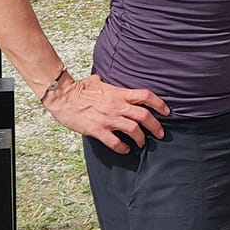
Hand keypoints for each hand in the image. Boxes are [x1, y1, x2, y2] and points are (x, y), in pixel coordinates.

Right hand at [43, 73, 168, 151]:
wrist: (63, 97)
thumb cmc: (78, 89)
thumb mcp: (96, 81)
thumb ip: (104, 82)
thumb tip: (102, 80)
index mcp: (119, 93)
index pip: (146, 96)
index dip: (159, 104)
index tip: (166, 111)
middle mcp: (117, 106)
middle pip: (144, 115)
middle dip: (155, 126)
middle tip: (160, 133)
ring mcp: (109, 119)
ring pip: (134, 130)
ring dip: (141, 139)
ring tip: (142, 143)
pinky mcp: (98, 130)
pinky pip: (115, 142)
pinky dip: (123, 148)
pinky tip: (125, 149)